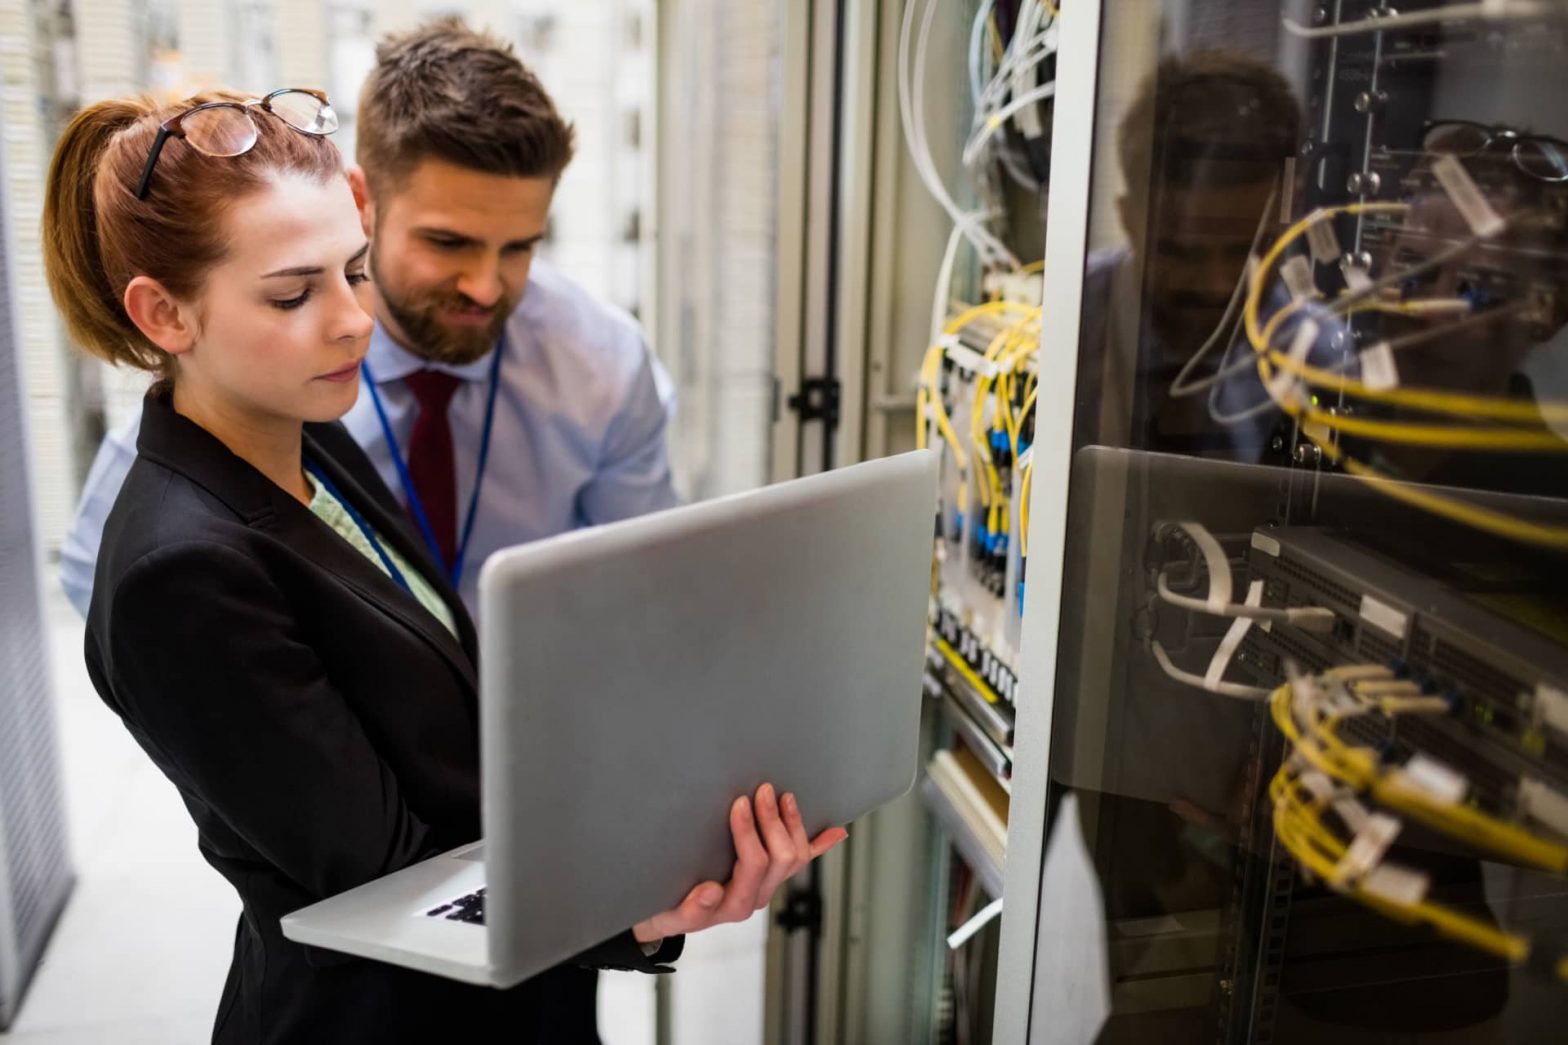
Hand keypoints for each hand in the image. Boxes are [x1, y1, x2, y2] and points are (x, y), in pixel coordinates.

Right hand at [632, 783, 847, 944]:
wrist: (667, 916)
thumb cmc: (666, 909)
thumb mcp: (668, 913)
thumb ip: (689, 909)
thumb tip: (711, 891)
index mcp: (733, 904)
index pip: (753, 864)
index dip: (750, 832)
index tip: (739, 804)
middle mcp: (755, 896)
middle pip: (782, 857)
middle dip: (773, 821)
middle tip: (762, 791)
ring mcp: (767, 885)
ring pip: (796, 856)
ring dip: (793, 824)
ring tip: (783, 797)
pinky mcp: (770, 877)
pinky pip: (802, 861)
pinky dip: (821, 845)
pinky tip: (836, 831)